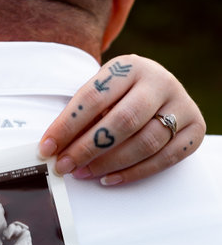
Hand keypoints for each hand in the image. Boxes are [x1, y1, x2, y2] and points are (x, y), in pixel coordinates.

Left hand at [38, 55, 205, 185]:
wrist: (158, 85)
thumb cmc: (121, 91)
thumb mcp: (103, 89)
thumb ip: (85, 113)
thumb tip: (56, 147)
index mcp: (130, 66)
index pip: (93, 97)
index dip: (67, 125)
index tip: (47, 146)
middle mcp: (160, 82)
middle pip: (122, 121)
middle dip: (87, 148)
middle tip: (64, 165)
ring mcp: (181, 105)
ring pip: (145, 142)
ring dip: (109, 163)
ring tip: (83, 172)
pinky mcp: (196, 129)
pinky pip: (165, 158)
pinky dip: (134, 172)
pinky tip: (109, 178)